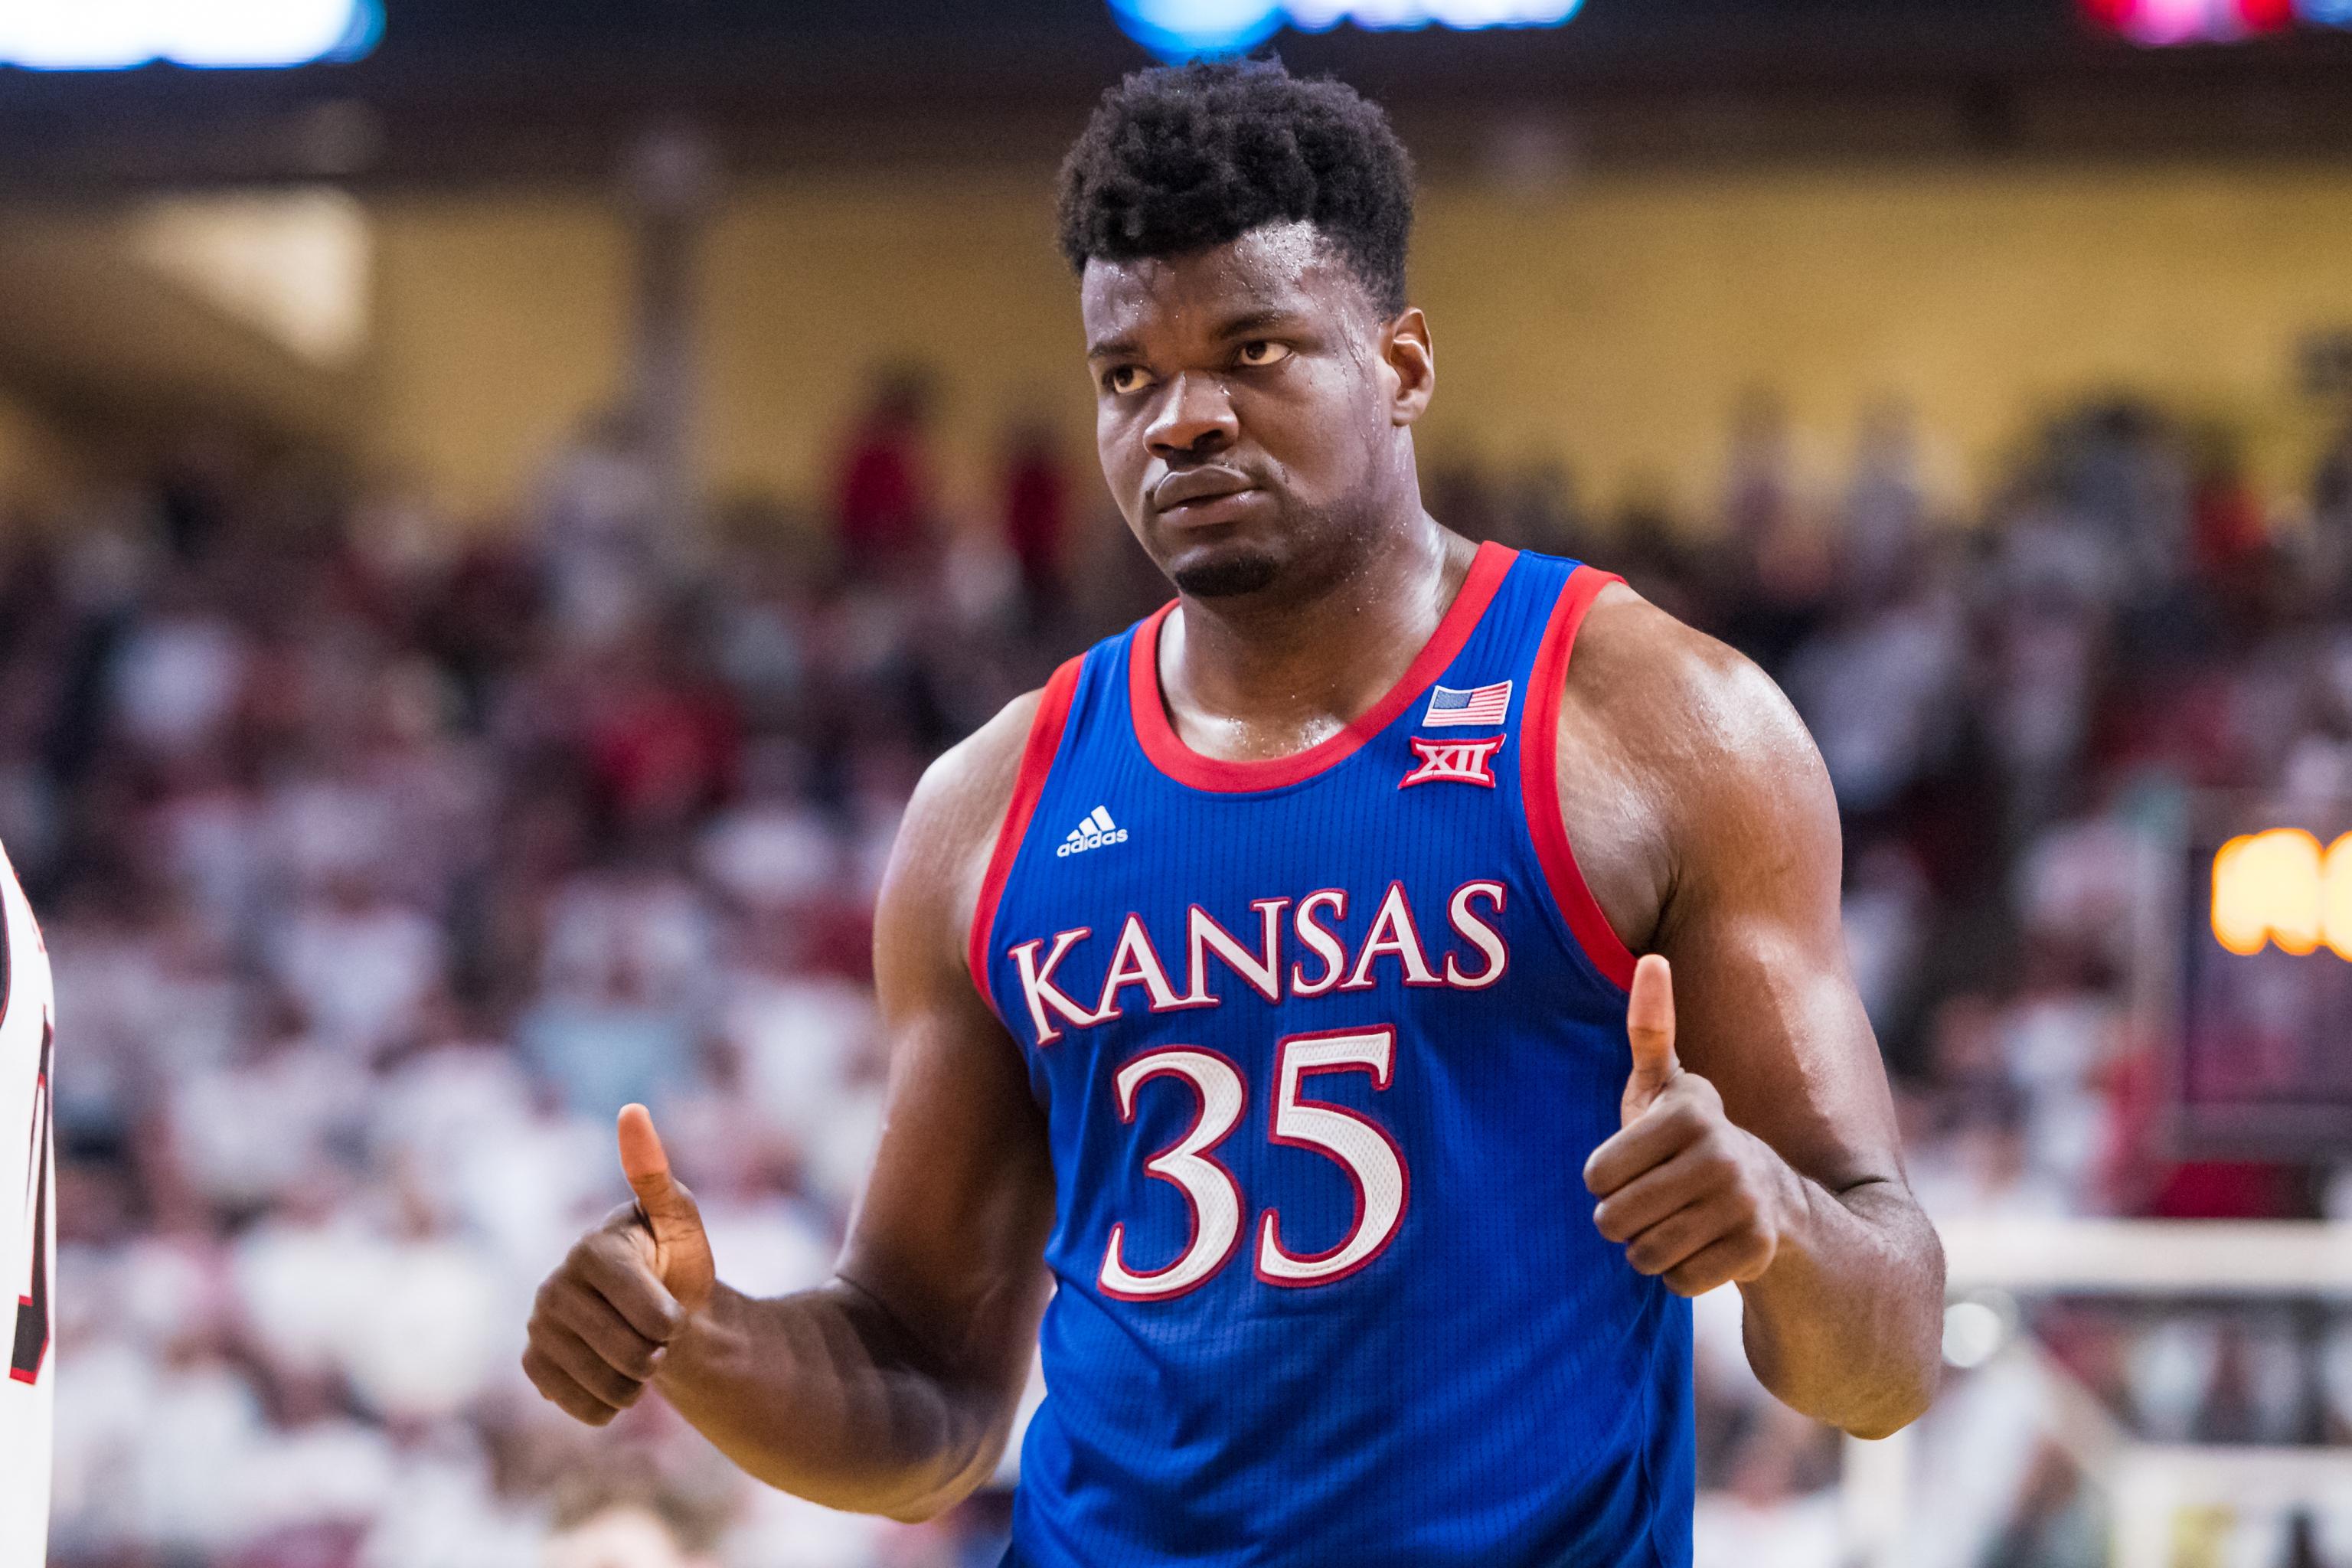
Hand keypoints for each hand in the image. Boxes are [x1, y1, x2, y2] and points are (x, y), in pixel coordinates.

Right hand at [522, 1104, 718, 1425]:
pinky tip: (614, 1376)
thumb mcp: (682, 1221)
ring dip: (639, 1381)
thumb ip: (657, 1176)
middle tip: (658, 1333)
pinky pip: (584, 1408)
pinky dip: (611, 1403)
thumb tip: (632, 1112)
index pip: (650, 1313)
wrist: (663, 1315)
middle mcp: (553, 1285)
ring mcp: (539, 1327)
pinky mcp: (534, 1365)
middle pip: (630, 1353)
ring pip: (610, 1386)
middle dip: (658, 1352)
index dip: (673, 1321)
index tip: (676, 1309)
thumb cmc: (677, 1263)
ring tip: (638, 1351)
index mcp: (592, 1249)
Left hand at [1583, 955, 1798, 1296]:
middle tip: (1654, 1200)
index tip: (1636, 1165)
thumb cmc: (1691, 1141)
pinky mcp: (1757, 1252)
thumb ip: (1650, 1028)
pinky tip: (1704, 1247)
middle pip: (1615, 1219)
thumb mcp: (1666, 1088)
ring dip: (1648, 1249)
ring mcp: (1745, 1205)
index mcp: (1690, 1112)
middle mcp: (1723, 1154)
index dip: (1604, 1178)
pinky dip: (1681, 1275)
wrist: (1775, 1200)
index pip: (1596, 1175)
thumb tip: (1652, 958)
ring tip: (1676, 1222)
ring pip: (1644, 1255)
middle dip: (1623, 1219)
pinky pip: (1678, 1282)